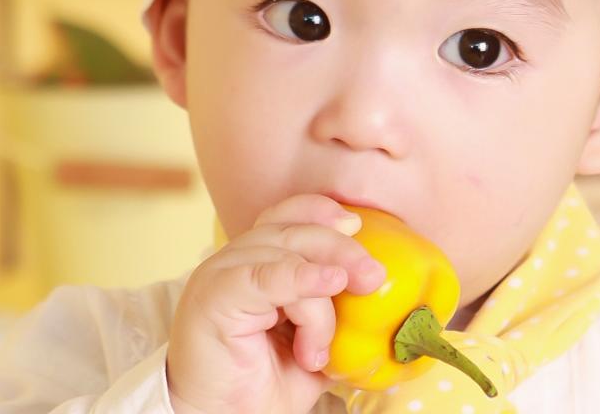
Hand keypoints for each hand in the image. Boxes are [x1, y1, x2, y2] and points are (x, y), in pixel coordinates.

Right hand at [166, 195, 386, 412]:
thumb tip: (386, 312)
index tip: (359, 225)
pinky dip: (299, 278)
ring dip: (318, 301)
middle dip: (340, 249)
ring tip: (320, 348)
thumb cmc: (260, 386)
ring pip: (285, 256)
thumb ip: (338, 320)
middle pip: (293, 231)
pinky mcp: (213, 296)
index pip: (288, 217)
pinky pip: (264, 275)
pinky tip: (326, 284)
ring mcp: (220, 275)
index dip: (322, 213)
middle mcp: (236, 262)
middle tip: (373, 277)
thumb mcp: (314, 348)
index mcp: (257, 264)